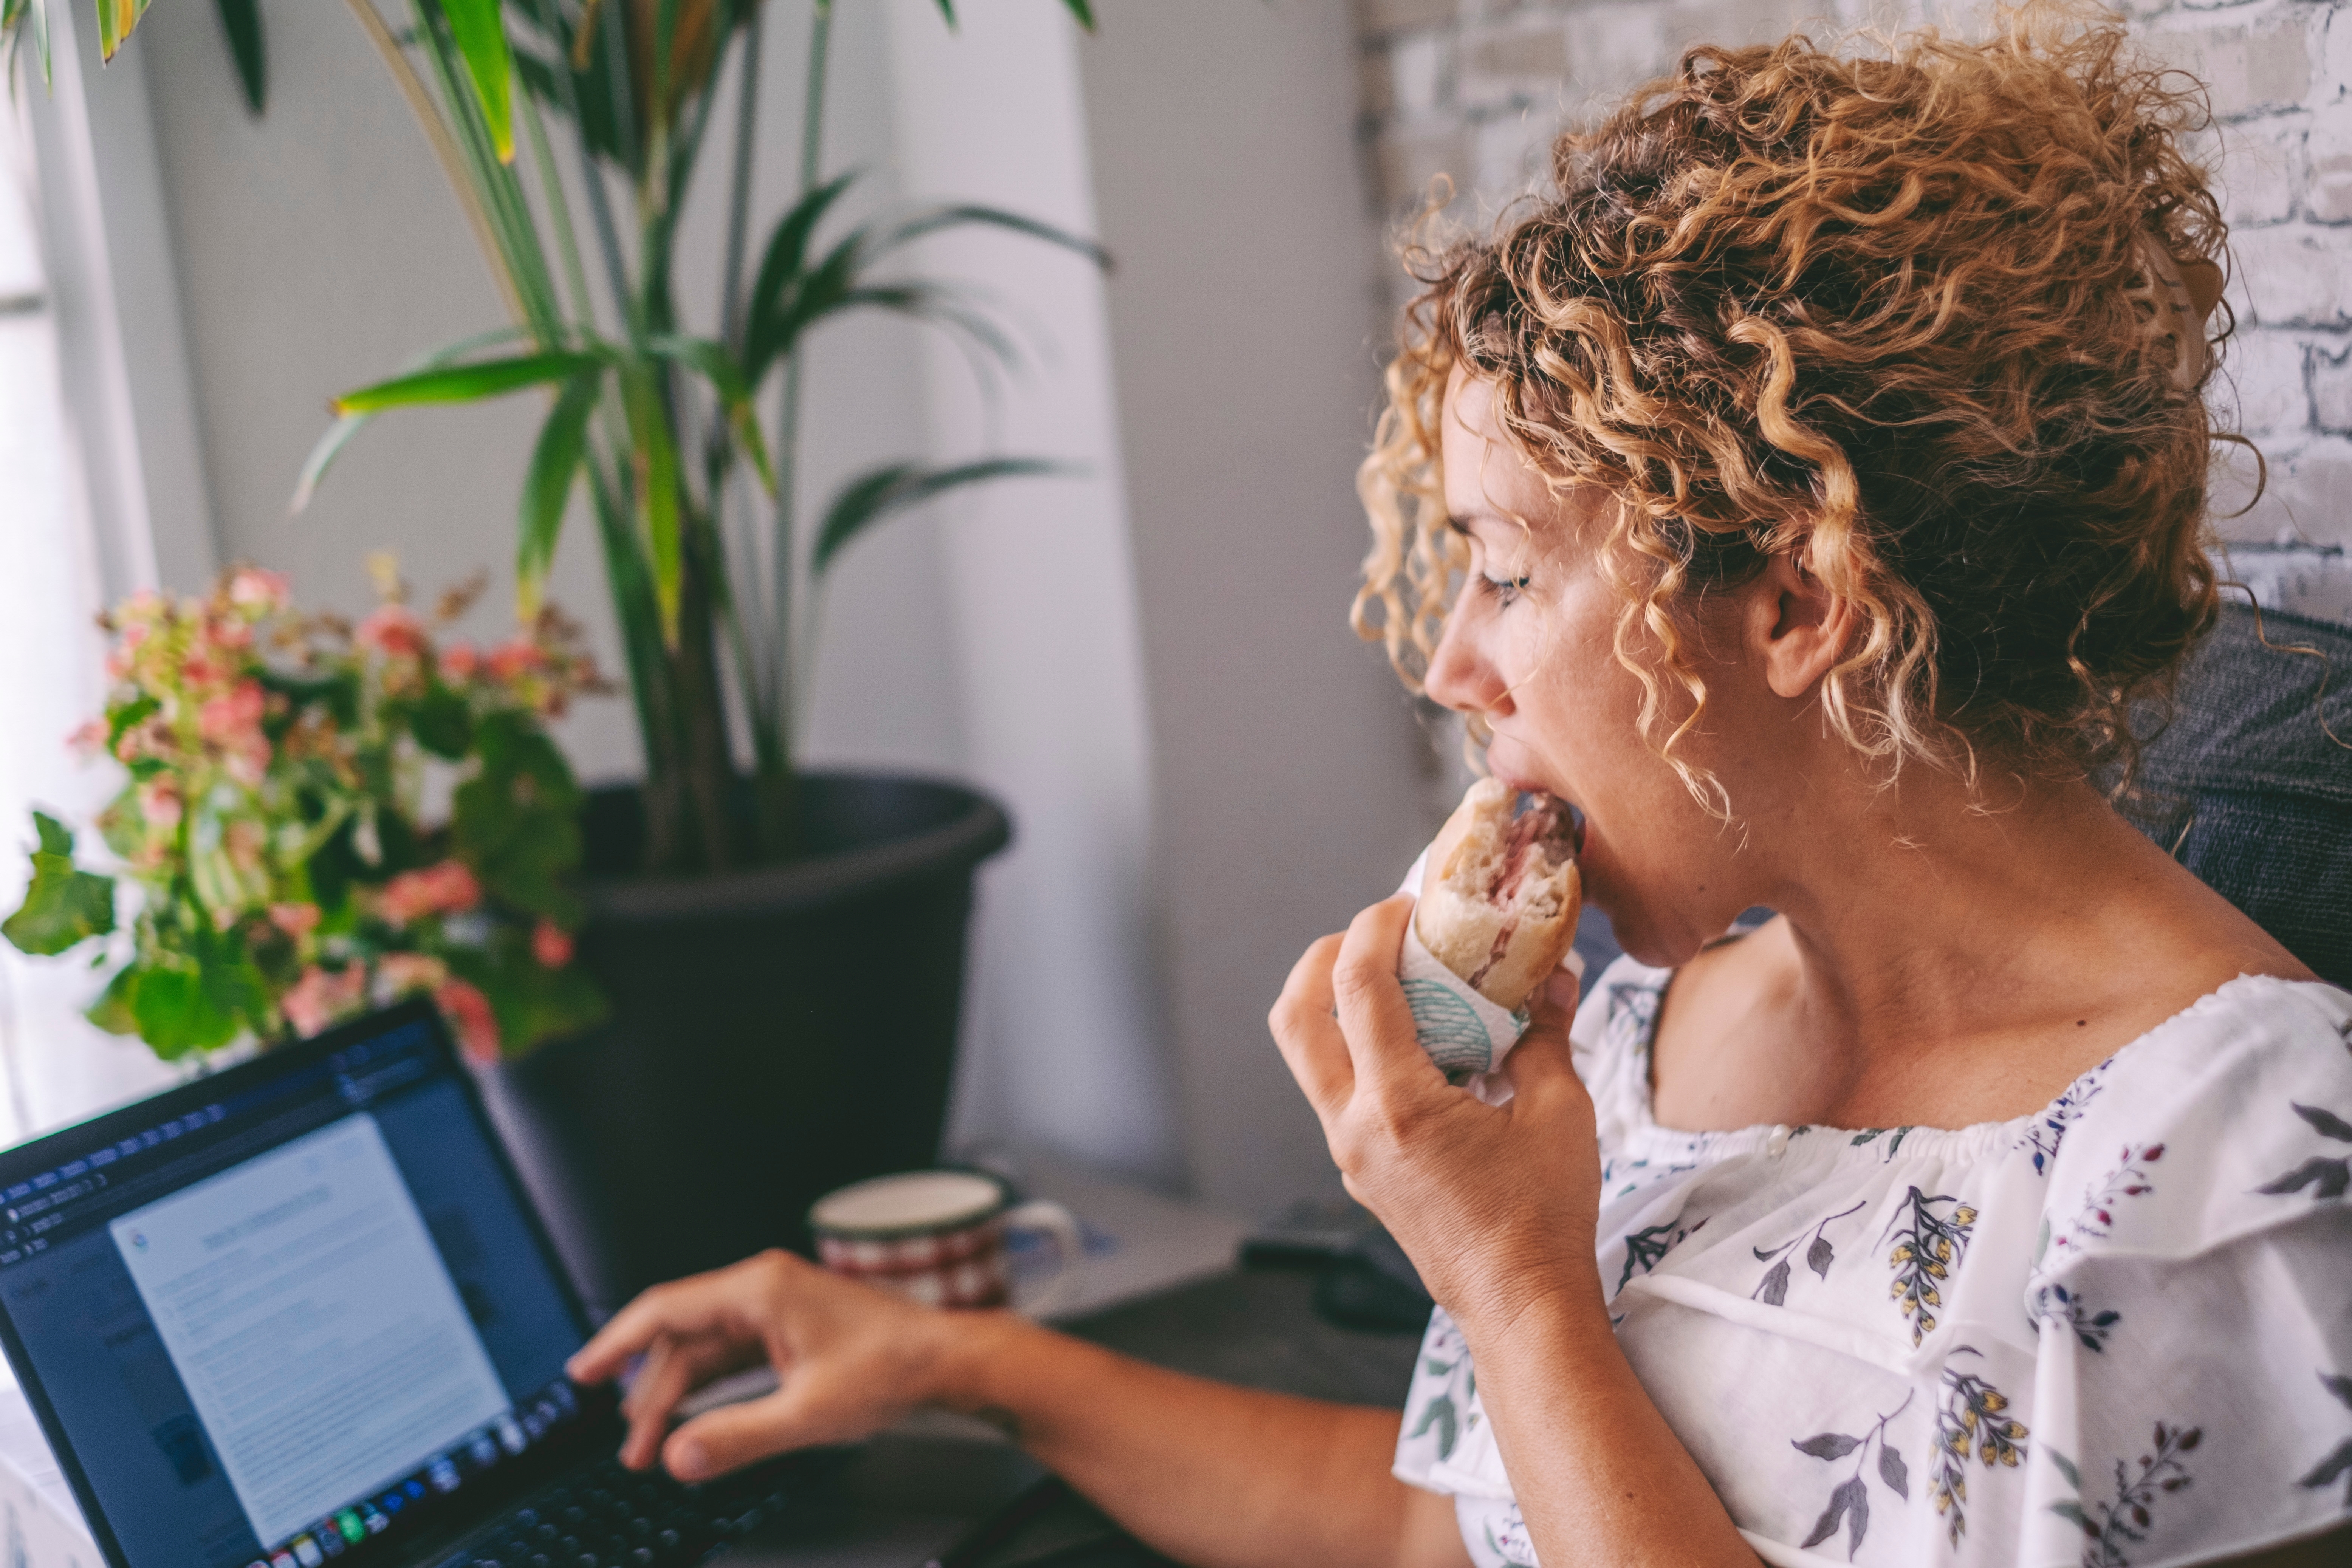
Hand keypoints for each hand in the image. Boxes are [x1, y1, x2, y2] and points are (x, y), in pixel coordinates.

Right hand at [567, 1249, 957, 1480]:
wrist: (945, 1361)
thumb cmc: (892, 1369)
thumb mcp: (808, 1414)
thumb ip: (738, 1437)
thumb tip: (679, 1456)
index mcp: (760, 1290)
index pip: (665, 1310)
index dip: (615, 1343)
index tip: (581, 1372)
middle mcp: (763, 1289)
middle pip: (681, 1338)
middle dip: (649, 1392)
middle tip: (631, 1447)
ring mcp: (776, 1308)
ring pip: (705, 1351)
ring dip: (677, 1395)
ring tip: (654, 1444)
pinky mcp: (788, 1328)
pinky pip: (731, 1356)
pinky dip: (708, 1389)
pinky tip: (693, 1420)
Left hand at [1268, 894, 1605, 1334]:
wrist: (1521, 1306)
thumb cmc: (1543, 1216)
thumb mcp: (1559, 1112)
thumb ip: (1546, 1035)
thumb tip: (1555, 975)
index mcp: (1399, 1106)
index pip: (1359, 987)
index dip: (1375, 928)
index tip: (1404, 901)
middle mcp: (1356, 1127)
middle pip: (1295, 1017)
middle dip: (1324, 958)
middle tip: (1375, 934)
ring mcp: (1350, 1153)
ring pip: (1309, 1057)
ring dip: (1336, 1005)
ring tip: (1398, 981)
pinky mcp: (1361, 1171)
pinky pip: (1338, 1093)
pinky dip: (1361, 1051)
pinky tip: (1420, 1043)